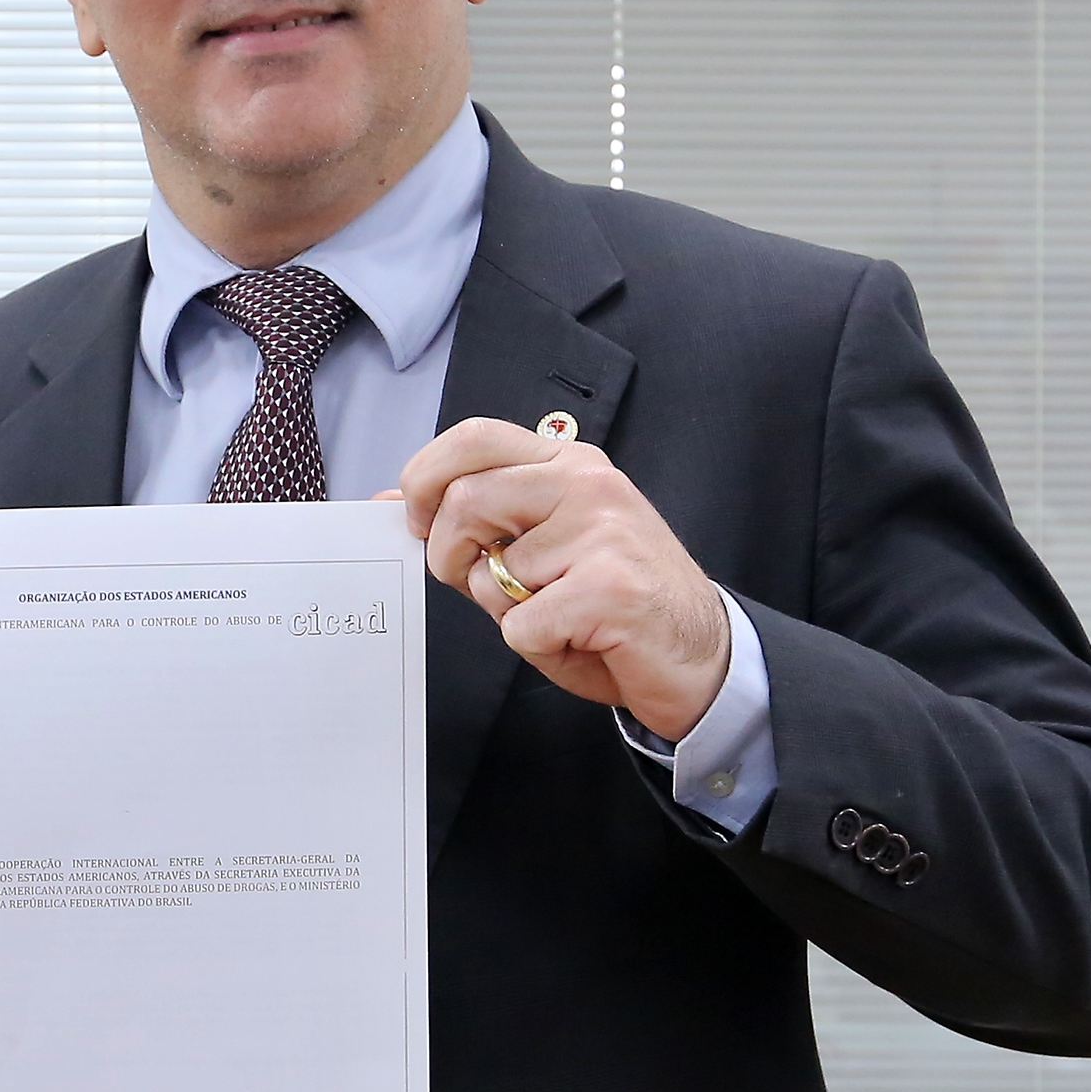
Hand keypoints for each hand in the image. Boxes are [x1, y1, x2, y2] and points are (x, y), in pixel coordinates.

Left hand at [392, 417, 732, 740]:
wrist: (701, 654)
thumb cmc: (612, 601)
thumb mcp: (540, 545)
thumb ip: (475, 520)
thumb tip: (389, 503)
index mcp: (569, 462)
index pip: (473, 436)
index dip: (424, 479)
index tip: (421, 523)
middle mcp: (587, 484)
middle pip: (464, 501)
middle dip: (448, 556)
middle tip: (478, 581)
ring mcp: (603, 532)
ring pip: (490, 573)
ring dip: (506, 612)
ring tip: (556, 613)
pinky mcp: (610, 587)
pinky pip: (521, 625)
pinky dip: (538, 647)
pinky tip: (581, 639)